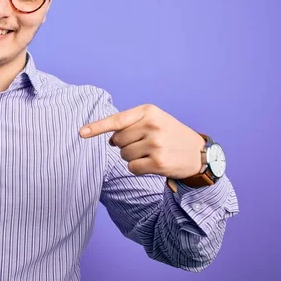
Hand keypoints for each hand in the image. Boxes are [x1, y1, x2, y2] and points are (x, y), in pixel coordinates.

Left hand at [79, 104, 205, 178]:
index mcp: (148, 111)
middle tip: (144, 145)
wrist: (199, 153)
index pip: (117, 120)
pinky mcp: (158, 162)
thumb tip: (109, 140)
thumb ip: (131, 124)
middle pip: (117, 140)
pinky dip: (137, 168)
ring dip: (132, 157)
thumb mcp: (155, 120)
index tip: (81, 133)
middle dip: (125, 145)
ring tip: (152, 153)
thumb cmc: (170, 135)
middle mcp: (152, 126)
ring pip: (123, 155)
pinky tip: (153, 164)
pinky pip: (132, 168)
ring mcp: (155, 144)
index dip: (97, 127)